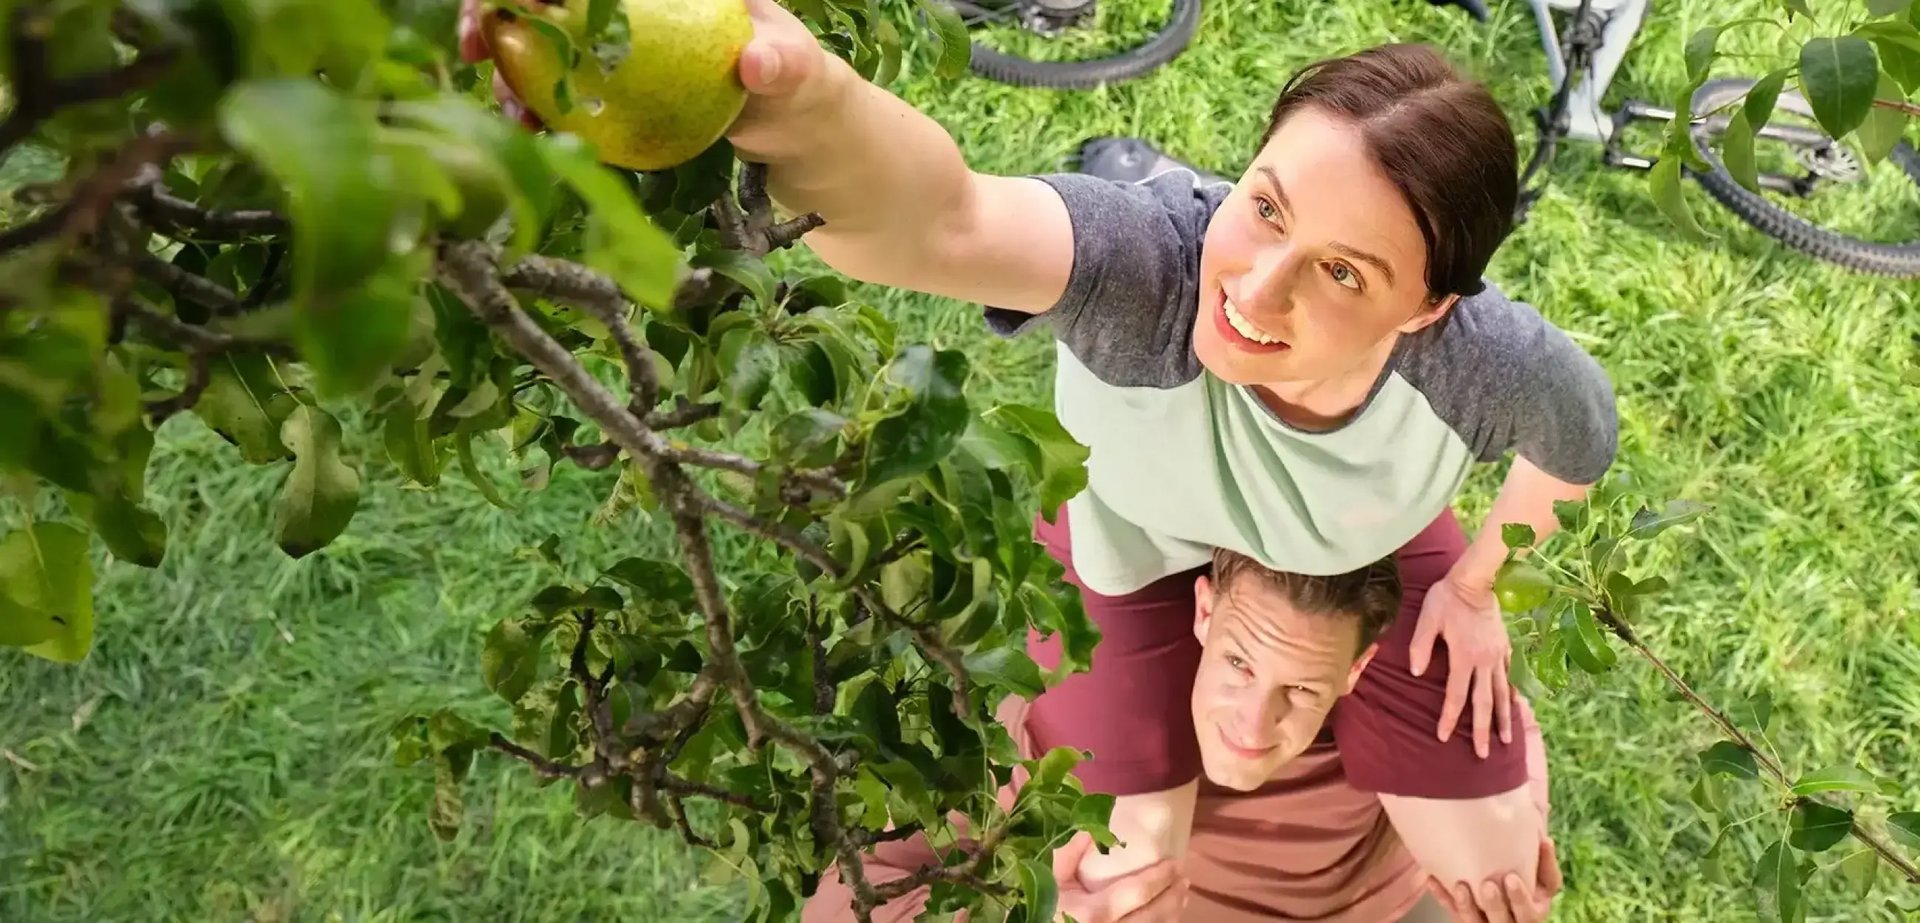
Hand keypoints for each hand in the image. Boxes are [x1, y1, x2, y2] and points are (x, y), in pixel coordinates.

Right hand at [458, 0, 838, 161]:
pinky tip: (522, 127)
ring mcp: (617, 40)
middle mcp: (634, 5)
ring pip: (543, 37)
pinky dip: (534, 100)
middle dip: (496, 9)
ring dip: (507, 62)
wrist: (799, 127)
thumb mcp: (803, 73)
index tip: (520, 3)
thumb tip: (755, 64)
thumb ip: (785, 64)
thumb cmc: (803, 84)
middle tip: (474, 45)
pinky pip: (561, 84)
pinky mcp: (611, 82)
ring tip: (502, 102)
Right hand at [1052, 833, 1189, 921]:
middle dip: (1173, 898)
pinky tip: (1163, 918)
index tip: (1175, 864)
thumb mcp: (1048, 877)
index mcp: (1092, 912)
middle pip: (1153, 917)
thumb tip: (1092, 828)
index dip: (1160, 878)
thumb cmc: (1036, 905)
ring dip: (1171, 916)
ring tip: (1180, 898)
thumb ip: (1068, 853)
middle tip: (1184, 880)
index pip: (1137, 892)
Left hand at [1408, 569, 1513, 757]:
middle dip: (1482, 730)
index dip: (1449, 718)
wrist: (1477, 579)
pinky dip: (1513, 694)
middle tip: (1484, 755)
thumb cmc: (1446, 598)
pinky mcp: (1505, 647)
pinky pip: (1510, 676)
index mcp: (1464, 657)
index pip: (1456, 696)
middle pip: (1484, 703)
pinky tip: (1516, 706)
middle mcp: (1485, 661)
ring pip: (1502, 693)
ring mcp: (1498, 655)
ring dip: (1504, 718)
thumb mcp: (1427, 619)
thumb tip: (1415, 673)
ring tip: (1507, 740)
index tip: (1443, 737)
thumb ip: (1420, 646)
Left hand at [1424, 835, 1562, 922]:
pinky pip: (1456, 914)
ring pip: (1485, 922)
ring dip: (1471, 905)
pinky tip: (1433, 881)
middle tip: (1490, 883)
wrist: (1488, 906)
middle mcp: (1521, 916)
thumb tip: (1544, 806)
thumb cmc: (1510, 874)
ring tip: (1461, 886)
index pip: (1551, 885)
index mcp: (1539, 899)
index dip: (1548, 863)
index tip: (1543, 840)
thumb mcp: (1528, 863)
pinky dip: (1444, 897)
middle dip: (1509, 900)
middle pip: (1523, 915)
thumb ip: (1532, 841)